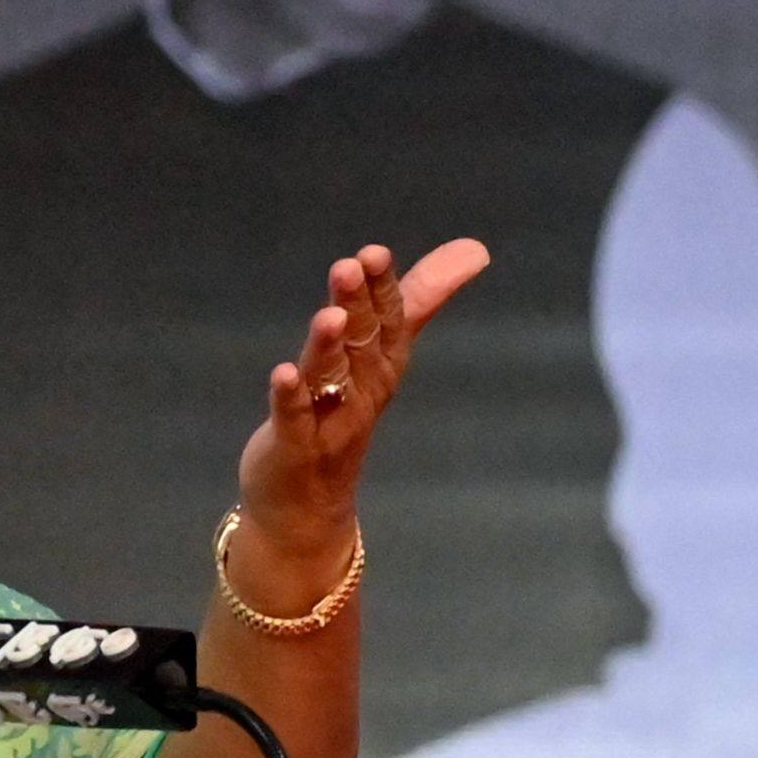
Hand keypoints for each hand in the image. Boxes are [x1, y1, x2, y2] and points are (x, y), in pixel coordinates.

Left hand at [233, 239, 489, 564]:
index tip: (376, 254)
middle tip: (352, 266)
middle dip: (358, 304)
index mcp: (381, 366)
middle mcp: (361, 391)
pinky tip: (283, 373)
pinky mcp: (294, 446)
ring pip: (332, 377)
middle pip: (362, 343)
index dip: (382, 289)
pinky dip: (291, 397)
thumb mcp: (379, 354)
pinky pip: (295, 419)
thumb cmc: (342, 415)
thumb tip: (475, 249)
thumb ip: (417, 301)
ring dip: (329, 346)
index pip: (389, 322)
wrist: (307, 507)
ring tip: (331, 315)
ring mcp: (330, 421)